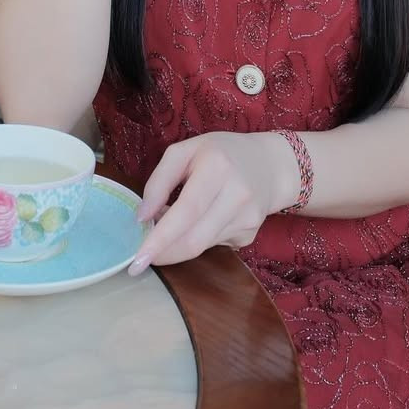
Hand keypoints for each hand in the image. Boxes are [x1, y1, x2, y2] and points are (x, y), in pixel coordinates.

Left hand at [128, 131, 298, 274]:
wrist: (270, 165)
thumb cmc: (220, 153)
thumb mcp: (185, 151)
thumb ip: (159, 180)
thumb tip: (142, 217)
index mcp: (218, 167)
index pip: (187, 211)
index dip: (161, 237)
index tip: (138, 257)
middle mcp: (238, 195)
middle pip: (194, 239)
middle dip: (163, 253)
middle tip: (140, 258)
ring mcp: (248, 219)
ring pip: (201, 247)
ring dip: (176, 245)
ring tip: (167, 228)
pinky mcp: (250, 235)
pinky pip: (212, 246)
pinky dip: (195, 240)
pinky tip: (196, 223)